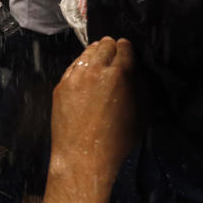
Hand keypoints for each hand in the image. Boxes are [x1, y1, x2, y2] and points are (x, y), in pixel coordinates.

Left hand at [50, 38, 140, 186]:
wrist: (84, 156)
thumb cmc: (116, 141)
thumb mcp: (141, 113)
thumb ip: (139, 85)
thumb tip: (134, 70)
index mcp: (119, 75)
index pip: (124, 48)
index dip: (127, 48)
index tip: (127, 48)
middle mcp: (95, 71)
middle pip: (104, 46)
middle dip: (111, 47)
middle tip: (114, 51)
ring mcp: (75, 77)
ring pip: (86, 53)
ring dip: (95, 54)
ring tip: (99, 58)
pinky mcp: (61, 86)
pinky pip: (73, 67)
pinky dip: (81, 65)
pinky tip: (85, 72)